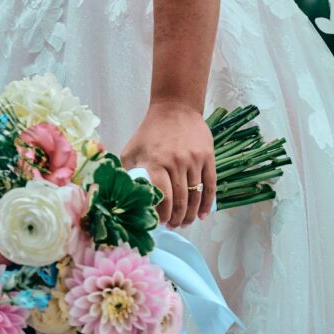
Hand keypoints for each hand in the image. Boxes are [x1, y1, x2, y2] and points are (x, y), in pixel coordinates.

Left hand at [120, 100, 215, 228]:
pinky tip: (203, 215)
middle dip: (177, 219)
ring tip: (186, 222)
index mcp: (154, 161)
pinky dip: (207, 204)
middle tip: (174, 226)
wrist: (175, 108)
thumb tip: (123, 197)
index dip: (162, 215)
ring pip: (195, 195)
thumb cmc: (150, 131)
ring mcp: (193, 159)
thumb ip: (128, 172)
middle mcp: (175, 161)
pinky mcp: (207, 156)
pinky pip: (210, 185)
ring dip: (191, 214)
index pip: (162, 197)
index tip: (160, 223)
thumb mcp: (132, 149)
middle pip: (180, 200)